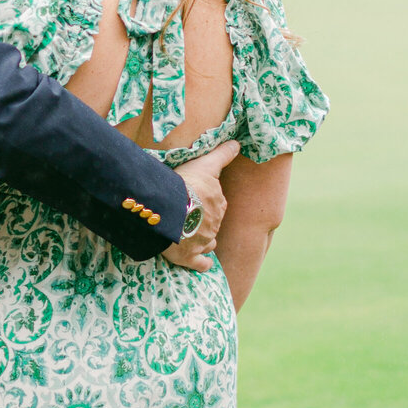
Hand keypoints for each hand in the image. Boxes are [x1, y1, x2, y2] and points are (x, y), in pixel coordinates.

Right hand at [164, 139, 238, 270]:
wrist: (170, 209)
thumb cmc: (186, 184)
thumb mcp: (206, 164)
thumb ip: (222, 154)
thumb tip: (238, 143)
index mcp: (218, 203)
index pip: (217, 203)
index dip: (208, 201)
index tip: (198, 199)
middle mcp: (214, 224)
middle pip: (212, 222)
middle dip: (204, 221)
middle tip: (189, 216)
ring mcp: (203, 242)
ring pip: (209, 242)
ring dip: (203, 240)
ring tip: (190, 235)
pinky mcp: (190, 257)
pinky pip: (202, 264)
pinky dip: (202, 262)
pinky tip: (198, 259)